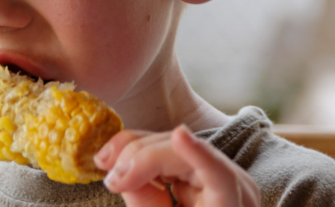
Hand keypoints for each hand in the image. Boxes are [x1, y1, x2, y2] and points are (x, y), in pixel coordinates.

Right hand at [94, 125, 259, 206]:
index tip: (179, 134)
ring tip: (104, 164)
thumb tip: (122, 173)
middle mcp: (229, 184)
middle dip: (141, 157)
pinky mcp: (197, 168)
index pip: (220, 176)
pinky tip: (116, 162)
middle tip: (111, 180)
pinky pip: (166, 151)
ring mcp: (214, 171)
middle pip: (184, 154)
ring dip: (132, 151)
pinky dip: (137, 155)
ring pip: (170, 145)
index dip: (200, 153)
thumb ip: (145, 205)